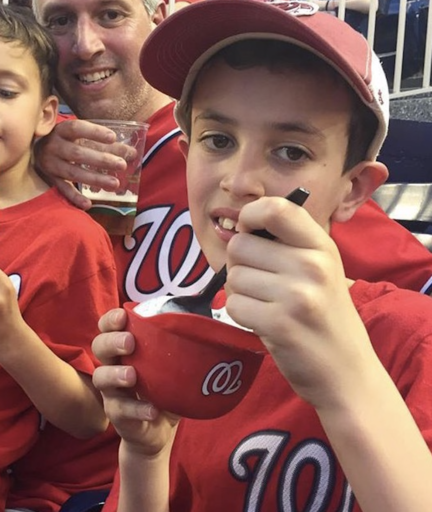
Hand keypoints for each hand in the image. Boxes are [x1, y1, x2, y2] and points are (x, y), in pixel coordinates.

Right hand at [34, 119, 131, 209]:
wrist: (34, 150)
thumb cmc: (65, 140)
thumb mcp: (78, 135)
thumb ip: (102, 143)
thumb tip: (132, 152)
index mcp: (61, 131)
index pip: (77, 128)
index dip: (94, 132)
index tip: (113, 137)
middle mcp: (53, 146)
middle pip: (78, 153)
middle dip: (101, 160)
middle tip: (122, 165)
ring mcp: (50, 164)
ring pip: (73, 172)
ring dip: (94, 179)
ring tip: (115, 184)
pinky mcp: (49, 179)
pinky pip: (62, 189)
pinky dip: (74, 197)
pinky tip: (88, 204)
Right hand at [92, 309, 178, 456]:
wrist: (158, 431)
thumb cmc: (164, 389)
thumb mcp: (172, 366)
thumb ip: (179, 347)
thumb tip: (204, 324)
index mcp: (124, 349)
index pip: (107, 327)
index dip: (111, 319)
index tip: (123, 316)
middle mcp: (112, 365)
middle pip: (99, 347)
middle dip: (112, 341)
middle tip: (130, 342)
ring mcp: (112, 391)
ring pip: (101, 377)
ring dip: (115, 374)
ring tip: (132, 376)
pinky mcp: (117, 414)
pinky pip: (121, 410)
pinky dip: (136, 409)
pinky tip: (152, 409)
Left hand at [225, 196, 374, 411]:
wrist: (346, 372)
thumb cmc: (324, 314)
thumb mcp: (320, 267)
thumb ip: (287, 242)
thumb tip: (238, 225)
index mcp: (321, 245)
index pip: (275, 208)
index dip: (249, 215)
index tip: (248, 231)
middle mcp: (311, 265)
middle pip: (240, 244)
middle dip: (239, 262)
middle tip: (261, 281)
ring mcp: (296, 295)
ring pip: (233, 276)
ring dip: (240, 291)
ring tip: (266, 303)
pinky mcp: (279, 324)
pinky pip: (233, 304)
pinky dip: (240, 313)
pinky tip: (262, 321)